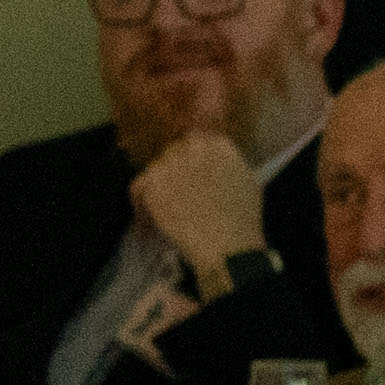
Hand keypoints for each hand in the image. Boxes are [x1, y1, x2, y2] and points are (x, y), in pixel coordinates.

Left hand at [130, 129, 265, 287]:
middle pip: (174, 153)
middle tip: (180, 194)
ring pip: (156, 169)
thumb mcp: (245, 180)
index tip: (192, 176)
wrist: (226, 243)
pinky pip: (138, 186)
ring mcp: (169, 163)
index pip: (197, 141)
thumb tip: (211, 161)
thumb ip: (226, 162)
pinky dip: (140, 201)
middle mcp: (192, 147)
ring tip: (169, 208)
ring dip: (160, 186)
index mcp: (218, 145)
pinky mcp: (151, 181)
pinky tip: (147, 215)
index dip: (192, 161)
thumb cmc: (242, 219)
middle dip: (176, 172)